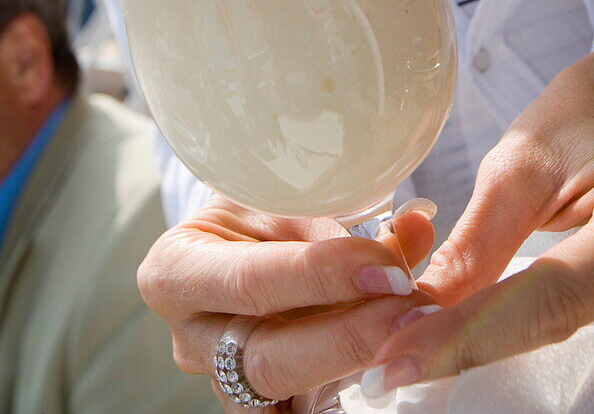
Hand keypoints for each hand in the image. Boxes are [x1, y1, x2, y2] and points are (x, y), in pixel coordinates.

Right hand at [137, 195, 434, 409]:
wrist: (241, 241)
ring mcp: (218, 380)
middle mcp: (188, 335)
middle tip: (412, 309)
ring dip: (356, 361)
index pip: (250, 280)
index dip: (321, 276)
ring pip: (287, 393)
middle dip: (349, 334)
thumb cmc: (259, 210)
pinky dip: (345, 386)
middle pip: (268, 356)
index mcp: (175, 268)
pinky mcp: (254, 404)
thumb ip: (344, 220)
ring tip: (413, 331)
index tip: (387, 268)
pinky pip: (298, 410)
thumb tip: (417, 226)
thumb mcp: (286, 202)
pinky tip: (390, 361)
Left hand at [368, 36, 593, 411]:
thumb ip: (477, 246)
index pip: (548, 303)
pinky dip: (557, 378)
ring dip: (533, 389)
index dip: (465, 338)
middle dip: (508, 387)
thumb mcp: (524, 165)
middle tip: (413, 366)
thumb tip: (414, 313)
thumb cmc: (592, 117)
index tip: (394, 360)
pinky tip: (494, 359)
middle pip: (593, 374)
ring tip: (440, 358)